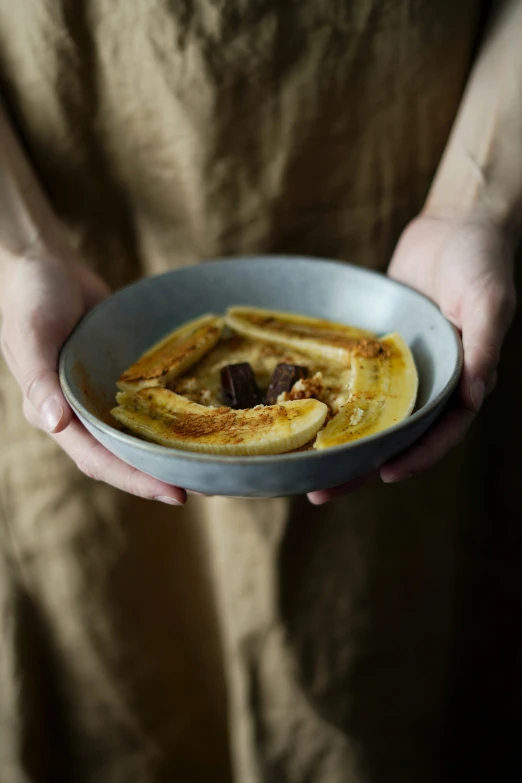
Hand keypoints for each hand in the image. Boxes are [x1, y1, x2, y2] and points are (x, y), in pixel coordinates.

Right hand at [0, 247, 186, 504]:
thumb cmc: (30, 298)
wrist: (43, 264)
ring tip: (213, 462)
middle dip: (163, 474)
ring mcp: (102, 396)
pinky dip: (171, 413)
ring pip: (140, 433)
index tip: (176, 494)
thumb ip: (39, 380)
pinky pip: (148, 402)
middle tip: (211, 485)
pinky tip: (203, 417)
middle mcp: (81, 413)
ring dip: (171, 450)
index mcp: (56, 415)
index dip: (136, 480)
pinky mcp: (120, 377)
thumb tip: (56, 424)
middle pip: (125, 456)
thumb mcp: (31, 334)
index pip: (99, 460)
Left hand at [308, 214, 515, 503]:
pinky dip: (329, 398)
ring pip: (366, 416)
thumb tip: (475, 396)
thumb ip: (483, 348)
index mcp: (460, 381)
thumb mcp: (490, 301)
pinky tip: (295, 411)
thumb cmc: (481, 260)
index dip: (415, 458)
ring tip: (298, 465)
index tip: (383, 475)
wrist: (455, 223)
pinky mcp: (375, 350)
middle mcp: (427, 382)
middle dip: (358, 466)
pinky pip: (351, 380)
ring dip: (336, 441)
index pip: (438, 433)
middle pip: (392, 436)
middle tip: (317, 491)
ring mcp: (399, 369)